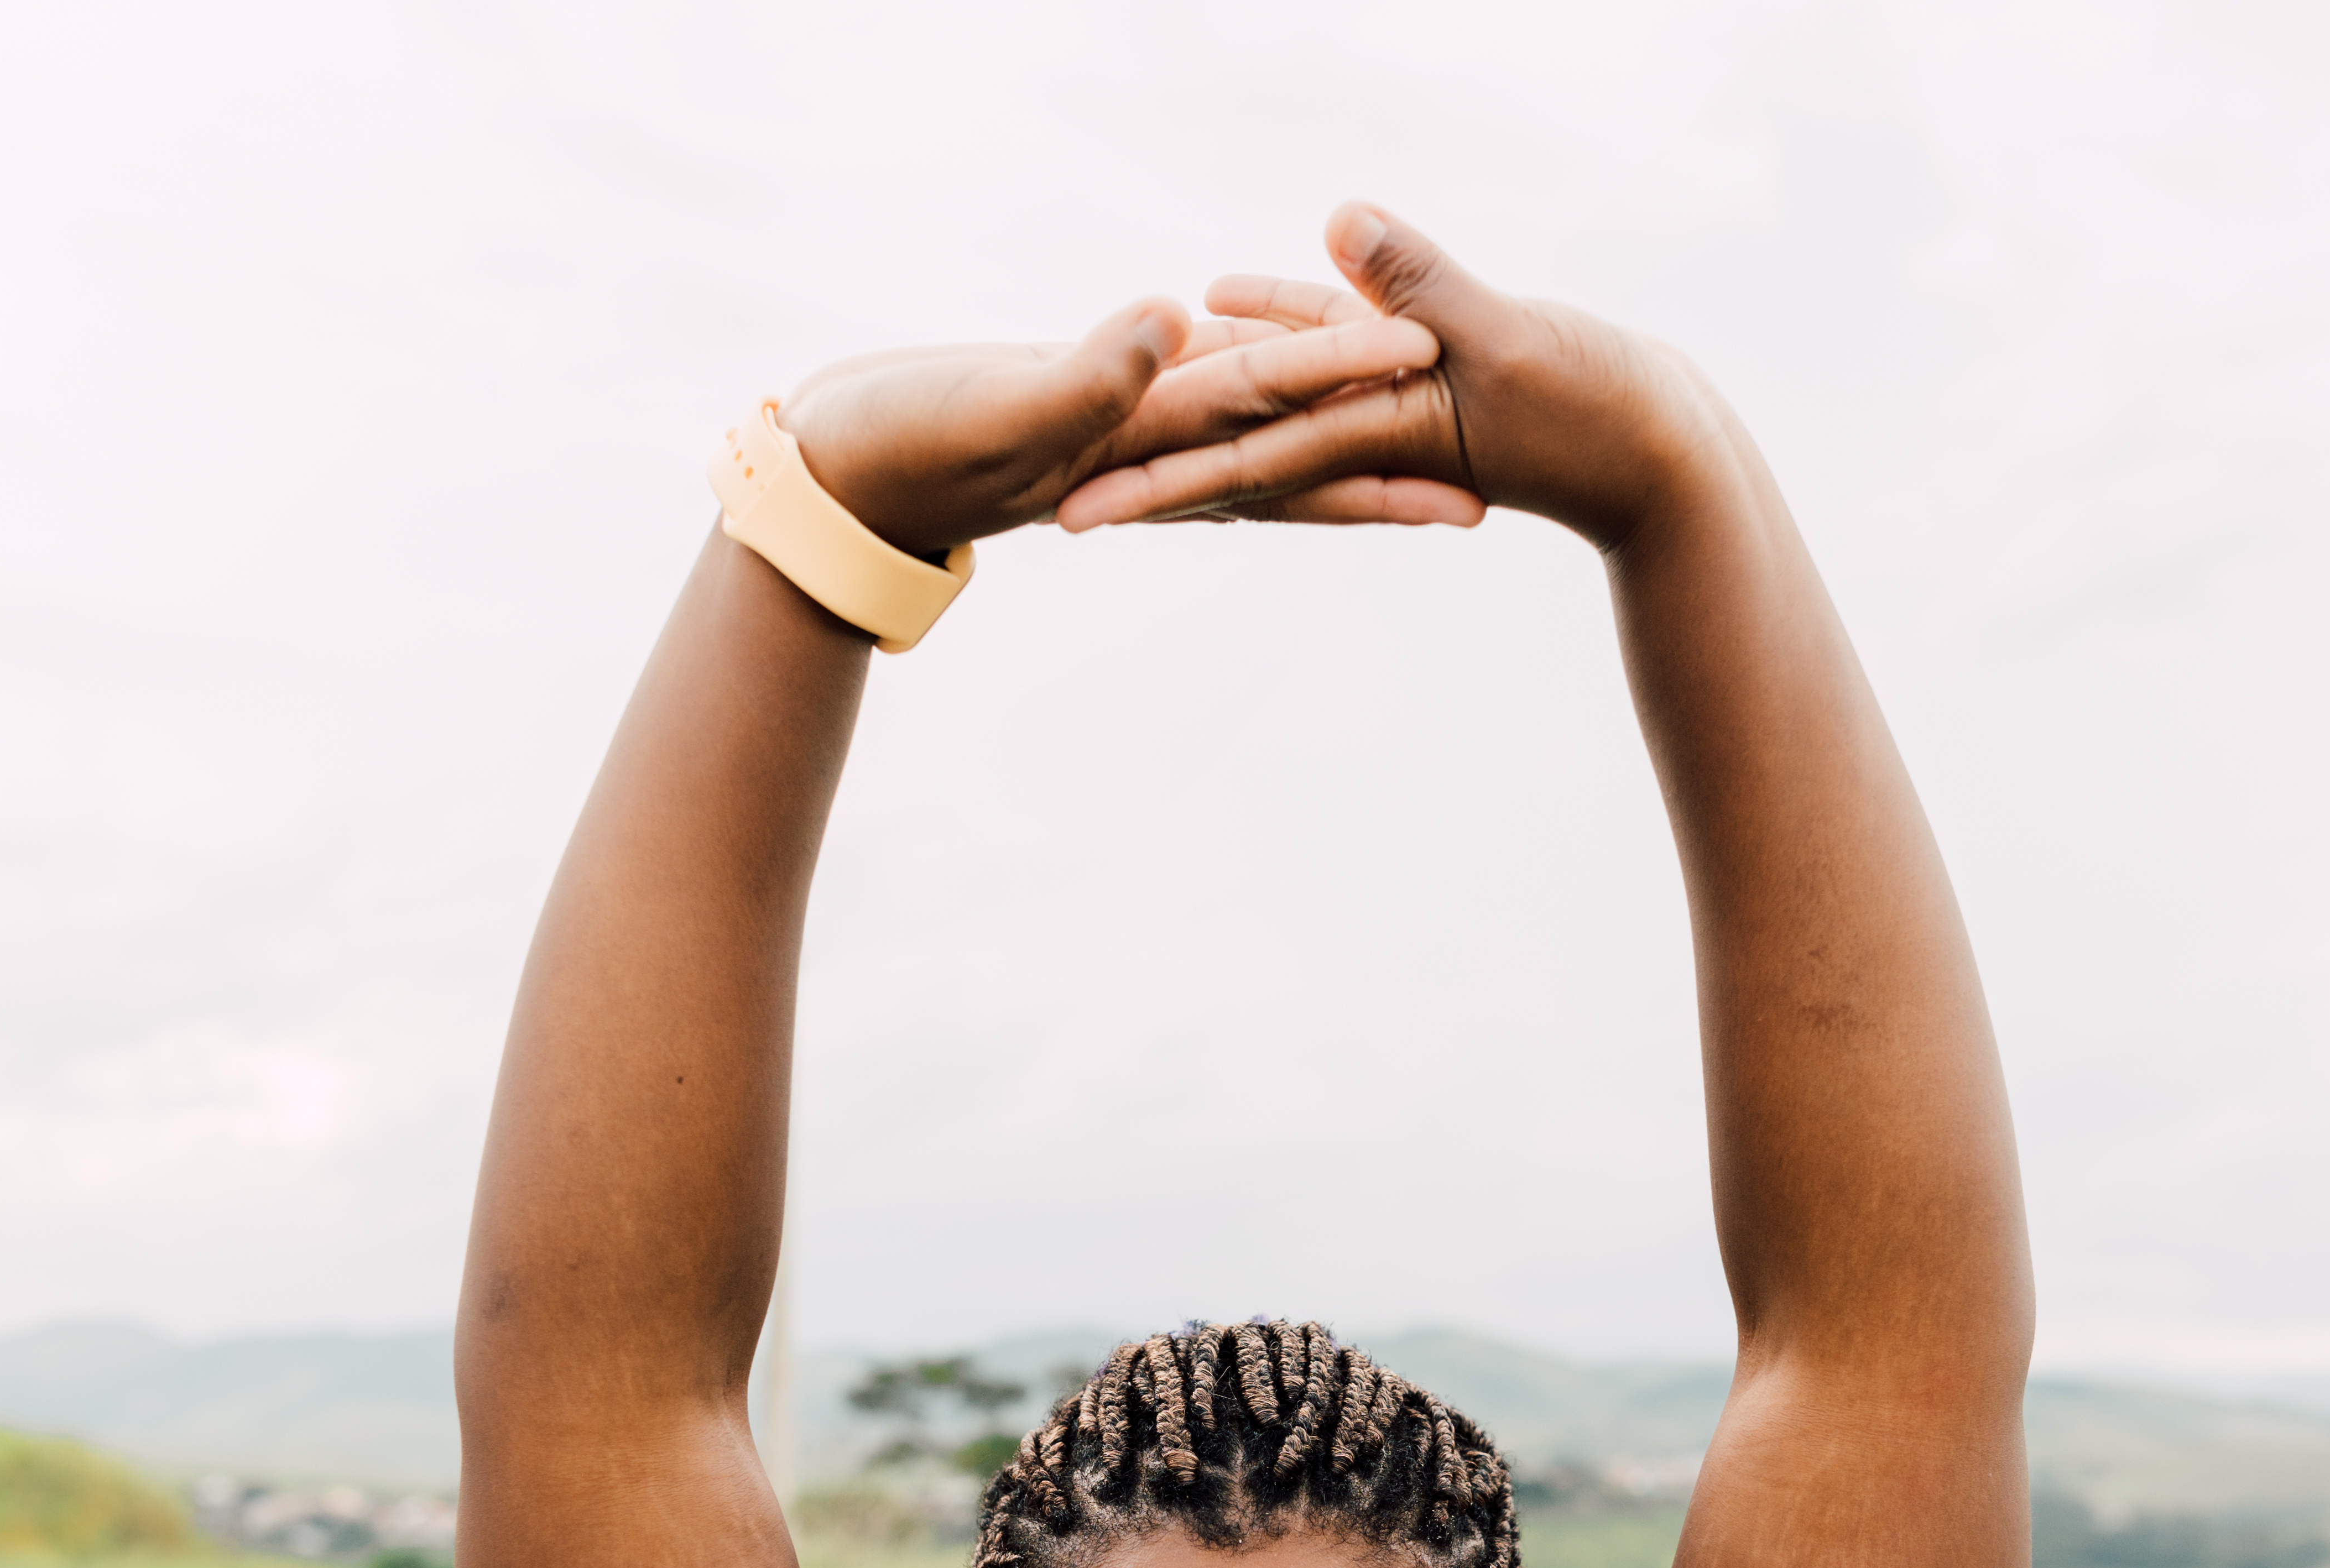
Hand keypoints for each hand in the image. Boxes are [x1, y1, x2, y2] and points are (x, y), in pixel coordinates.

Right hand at [779, 298, 1450, 561]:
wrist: (840, 482)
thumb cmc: (907, 447)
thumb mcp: (1005, 402)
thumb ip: (1091, 371)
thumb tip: (1174, 323)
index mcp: (1141, 439)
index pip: (1268, 400)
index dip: (1347, 375)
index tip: (1428, 350)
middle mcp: (1155, 455)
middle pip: (1296, 461)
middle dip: (1386, 469)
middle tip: (1489, 482)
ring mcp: (1132, 449)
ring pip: (1260, 448)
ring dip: (1337, 450)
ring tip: (1414, 453)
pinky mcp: (1105, 431)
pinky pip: (1204, 425)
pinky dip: (1257, 410)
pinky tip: (1291, 397)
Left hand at [1054, 206, 1730, 549]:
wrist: (1668, 457)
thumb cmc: (1604, 416)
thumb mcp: (1508, 339)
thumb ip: (1423, 282)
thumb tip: (1339, 218)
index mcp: (1368, 435)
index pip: (1239, 460)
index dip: (1155, 479)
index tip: (1075, 507)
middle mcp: (1361, 429)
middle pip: (1231, 453)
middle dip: (1147, 476)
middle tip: (1056, 506)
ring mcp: (1385, 405)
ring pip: (1267, 401)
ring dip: (1193, 408)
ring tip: (1104, 405)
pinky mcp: (1418, 374)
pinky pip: (1329, 351)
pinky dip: (1282, 326)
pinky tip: (1223, 291)